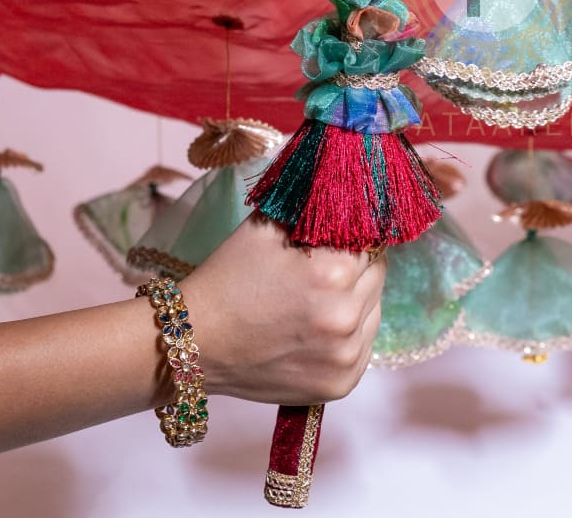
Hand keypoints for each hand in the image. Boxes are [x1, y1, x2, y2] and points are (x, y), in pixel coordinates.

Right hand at [183, 213, 384, 404]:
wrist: (195, 342)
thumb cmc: (230, 278)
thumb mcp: (268, 226)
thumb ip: (313, 205)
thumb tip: (346, 188)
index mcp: (334, 273)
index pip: (370, 239)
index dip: (351, 235)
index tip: (332, 239)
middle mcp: (346, 316)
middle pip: (377, 274)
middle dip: (355, 267)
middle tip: (320, 271)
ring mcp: (346, 355)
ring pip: (374, 308)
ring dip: (356, 299)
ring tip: (316, 300)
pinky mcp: (342, 383)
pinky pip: (364, 344)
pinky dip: (349, 333)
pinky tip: (317, 327)